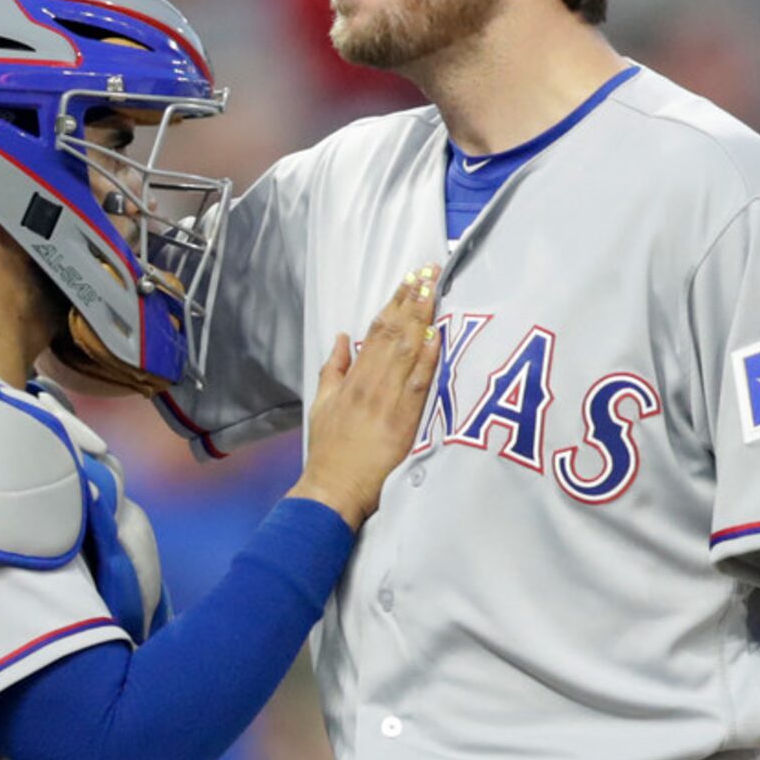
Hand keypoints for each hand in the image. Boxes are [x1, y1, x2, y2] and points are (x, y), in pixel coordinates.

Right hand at [289, 271, 440, 529]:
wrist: (332, 488)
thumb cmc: (329, 452)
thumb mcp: (322, 405)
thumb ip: (333, 370)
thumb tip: (342, 339)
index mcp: (353, 378)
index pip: (376, 331)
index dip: (394, 302)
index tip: (410, 280)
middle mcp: (371, 382)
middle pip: (395, 332)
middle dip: (413, 299)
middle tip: (430, 271)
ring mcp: (387, 399)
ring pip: (407, 349)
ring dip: (423, 317)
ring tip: (435, 289)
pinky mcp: (403, 419)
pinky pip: (418, 382)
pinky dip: (428, 357)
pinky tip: (437, 334)